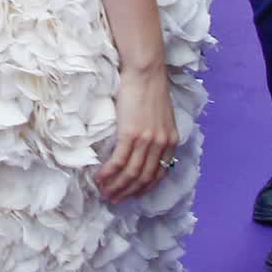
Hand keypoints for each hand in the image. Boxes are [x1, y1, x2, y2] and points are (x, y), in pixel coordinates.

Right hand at [97, 64, 177, 202]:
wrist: (145, 72)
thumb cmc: (149, 88)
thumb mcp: (161, 115)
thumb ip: (158, 132)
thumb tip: (145, 145)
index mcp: (171, 141)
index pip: (159, 173)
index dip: (144, 188)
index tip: (132, 194)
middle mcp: (161, 144)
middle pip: (143, 177)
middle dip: (128, 192)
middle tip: (114, 200)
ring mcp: (146, 141)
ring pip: (131, 174)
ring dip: (116, 187)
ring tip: (104, 193)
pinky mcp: (131, 135)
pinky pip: (119, 162)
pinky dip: (109, 174)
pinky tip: (100, 179)